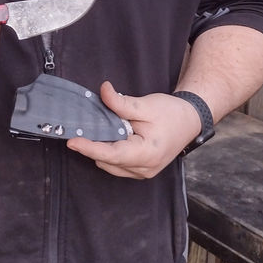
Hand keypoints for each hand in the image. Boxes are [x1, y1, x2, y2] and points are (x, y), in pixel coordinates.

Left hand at [67, 81, 201, 178]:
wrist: (190, 121)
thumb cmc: (172, 113)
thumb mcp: (145, 105)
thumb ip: (121, 102)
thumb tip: (103, 90)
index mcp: (147, 154)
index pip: (112, 154)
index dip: (90, 148)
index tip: (72, 141)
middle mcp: (144, 169)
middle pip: (108, 161)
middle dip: (93, 145)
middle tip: (82, 127)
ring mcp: (143, 172)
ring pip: (111, 164)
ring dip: (101, 149)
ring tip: (101, 128)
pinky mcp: (141, 170)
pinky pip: (117, 164)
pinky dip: (109, 152)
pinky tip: (110, 136)